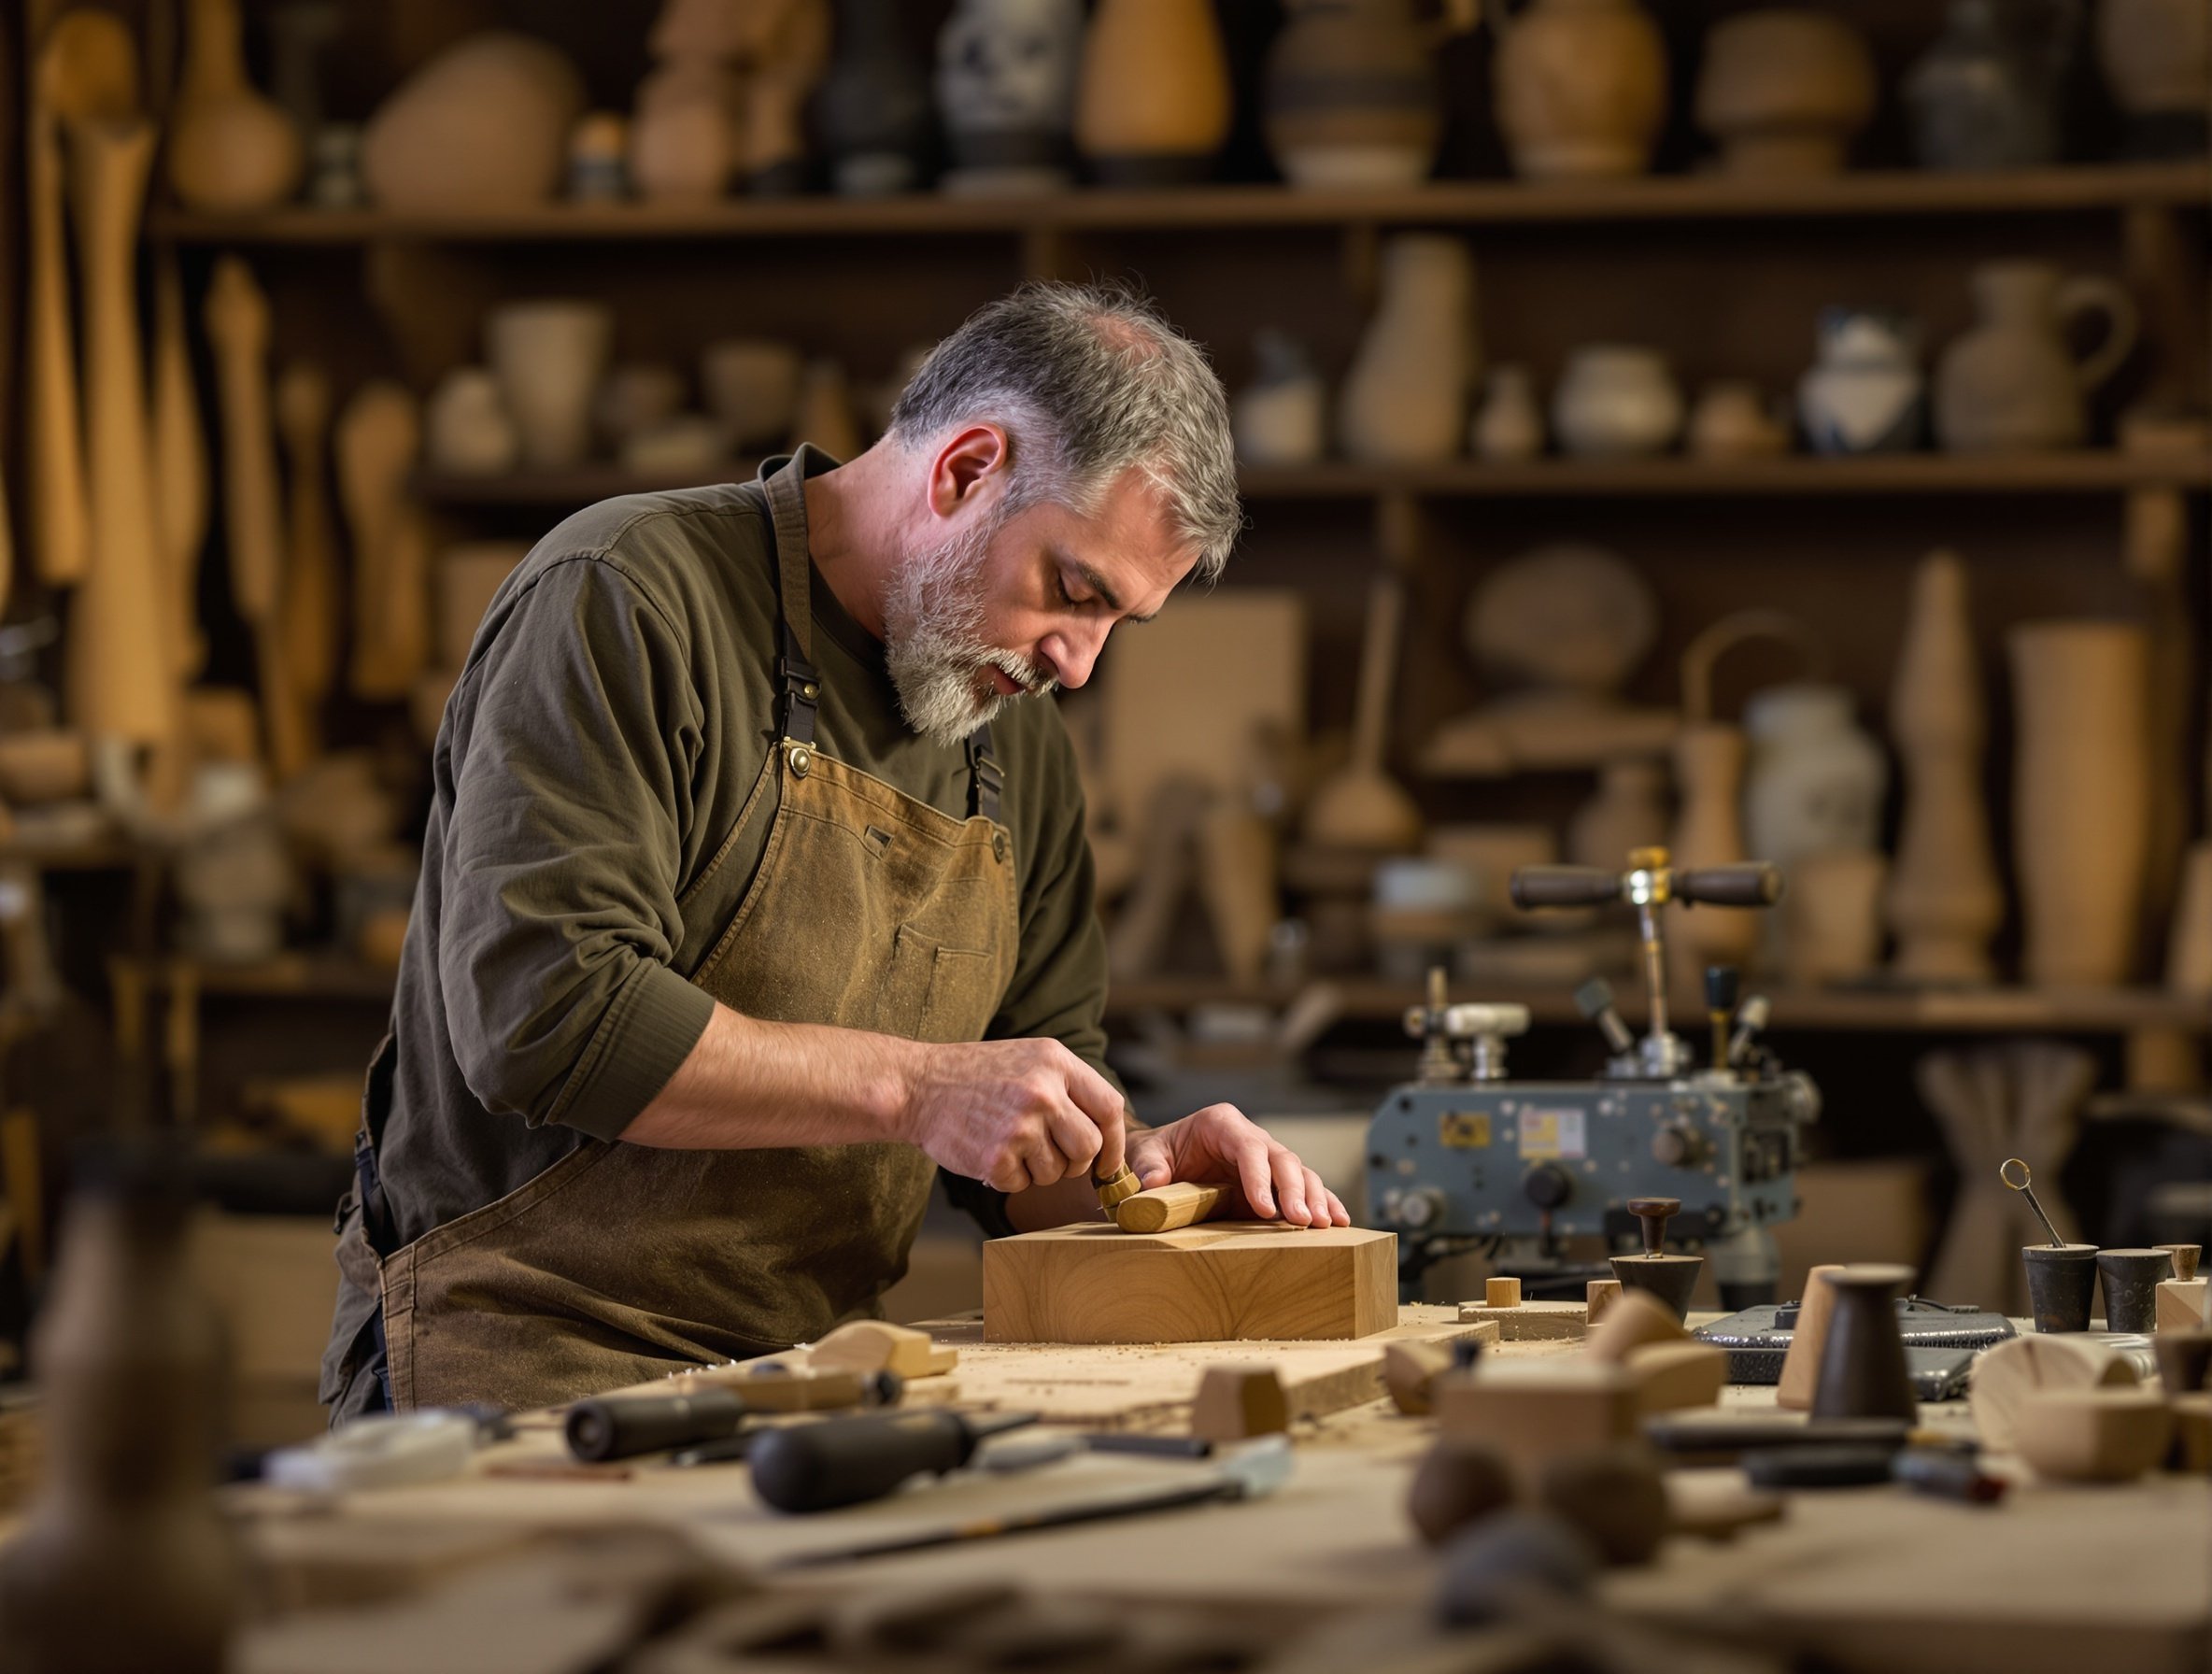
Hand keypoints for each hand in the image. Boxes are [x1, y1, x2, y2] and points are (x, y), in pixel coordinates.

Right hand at [897, 1037, 1125, 1193]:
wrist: (916, 1085)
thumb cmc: (975, 1076)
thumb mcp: (1028, 1059)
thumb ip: (1067, 1087)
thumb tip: (1107, 1134)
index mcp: (1055, 1062)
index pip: (1108, 1107)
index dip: (1114, 1141)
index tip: (1107, 1161)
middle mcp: (1042, 1092)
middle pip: (1089, 1147)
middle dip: (1075, 1162)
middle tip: (1050, 1156)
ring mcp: (1020, 1126)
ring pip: (1056, 1171)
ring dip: (1036, 1169)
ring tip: (1008, 1143)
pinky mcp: (996, 1157)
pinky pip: (1022, 1184)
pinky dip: (1007, 1178)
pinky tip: (989, 1152)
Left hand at [1127, 1104, 1349, 1228]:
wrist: (1161, 1160)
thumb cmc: (1155, 1155)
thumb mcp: (1145, 1157)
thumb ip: (1149, 1169)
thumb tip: (1154, 1185)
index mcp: (1221, 1123)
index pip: (1249, 1147)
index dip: (1260, 1177)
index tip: (1265, 1209)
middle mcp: (1250, 1137)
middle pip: (1281, 1158)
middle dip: (1295, 1190)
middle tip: (1304, 1221)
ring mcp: (1265, 1160)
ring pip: (1300, 1173)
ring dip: (1314, 1198)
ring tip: (1324, 1225)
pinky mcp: (1273, 1182)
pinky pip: (1304, 1189)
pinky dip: (1323, 1202)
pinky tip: (1339, 1221)